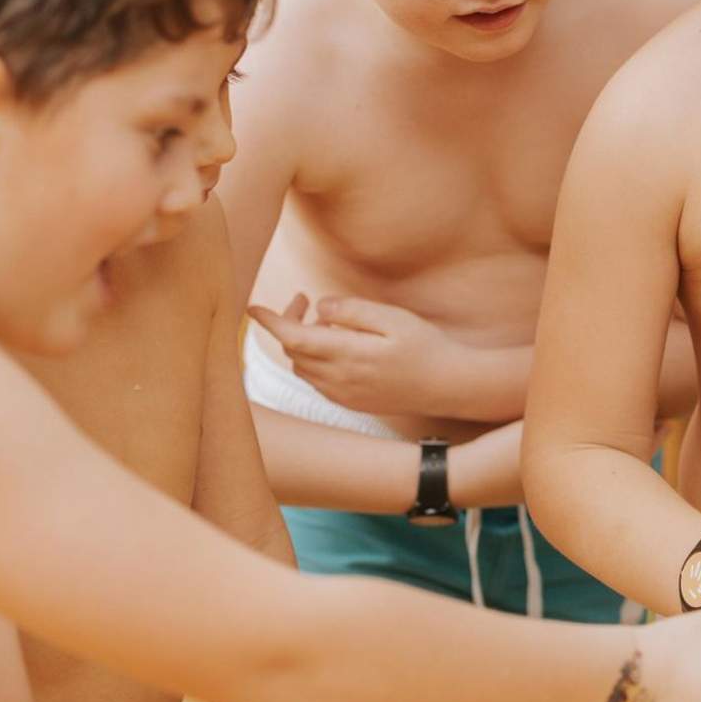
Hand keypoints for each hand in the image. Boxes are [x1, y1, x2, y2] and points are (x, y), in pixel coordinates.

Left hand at [248, 294, 461, 414]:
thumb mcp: (394, 318)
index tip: (252, 306)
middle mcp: (338, 379)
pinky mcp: (350, 402)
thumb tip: (320, 306)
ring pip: (302, 367)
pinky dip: (314, 360)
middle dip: (289, 324)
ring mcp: (343, 394)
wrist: (448, 386)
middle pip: (294, 351)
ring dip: (302, 343)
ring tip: (326, 322)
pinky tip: (336, 347)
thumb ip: (353, 310)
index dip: (270, 321)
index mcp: (347, 354)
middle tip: (304, 299)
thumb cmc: (426, 347)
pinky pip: (317, 381)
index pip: (292, 338)